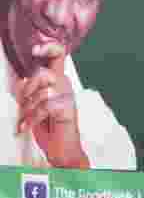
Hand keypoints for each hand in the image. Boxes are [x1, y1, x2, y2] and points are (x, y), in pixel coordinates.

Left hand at [15, 49, 87, 167]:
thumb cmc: (48, 126)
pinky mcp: (67, 111)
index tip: (35, 50)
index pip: (58, 55)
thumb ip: (29, 90)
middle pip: (43, 74)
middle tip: (23, 104)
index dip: (48, 48)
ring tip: (25, 120)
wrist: (62, 149)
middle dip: (27, 90)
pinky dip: (31, 119)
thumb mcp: (34, 104)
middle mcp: (65, 85)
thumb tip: (21, 80)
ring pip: (43, 92)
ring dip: (28, 109)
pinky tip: (25, 127)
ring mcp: (68, 98)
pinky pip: (45, 108)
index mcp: (57, 80)